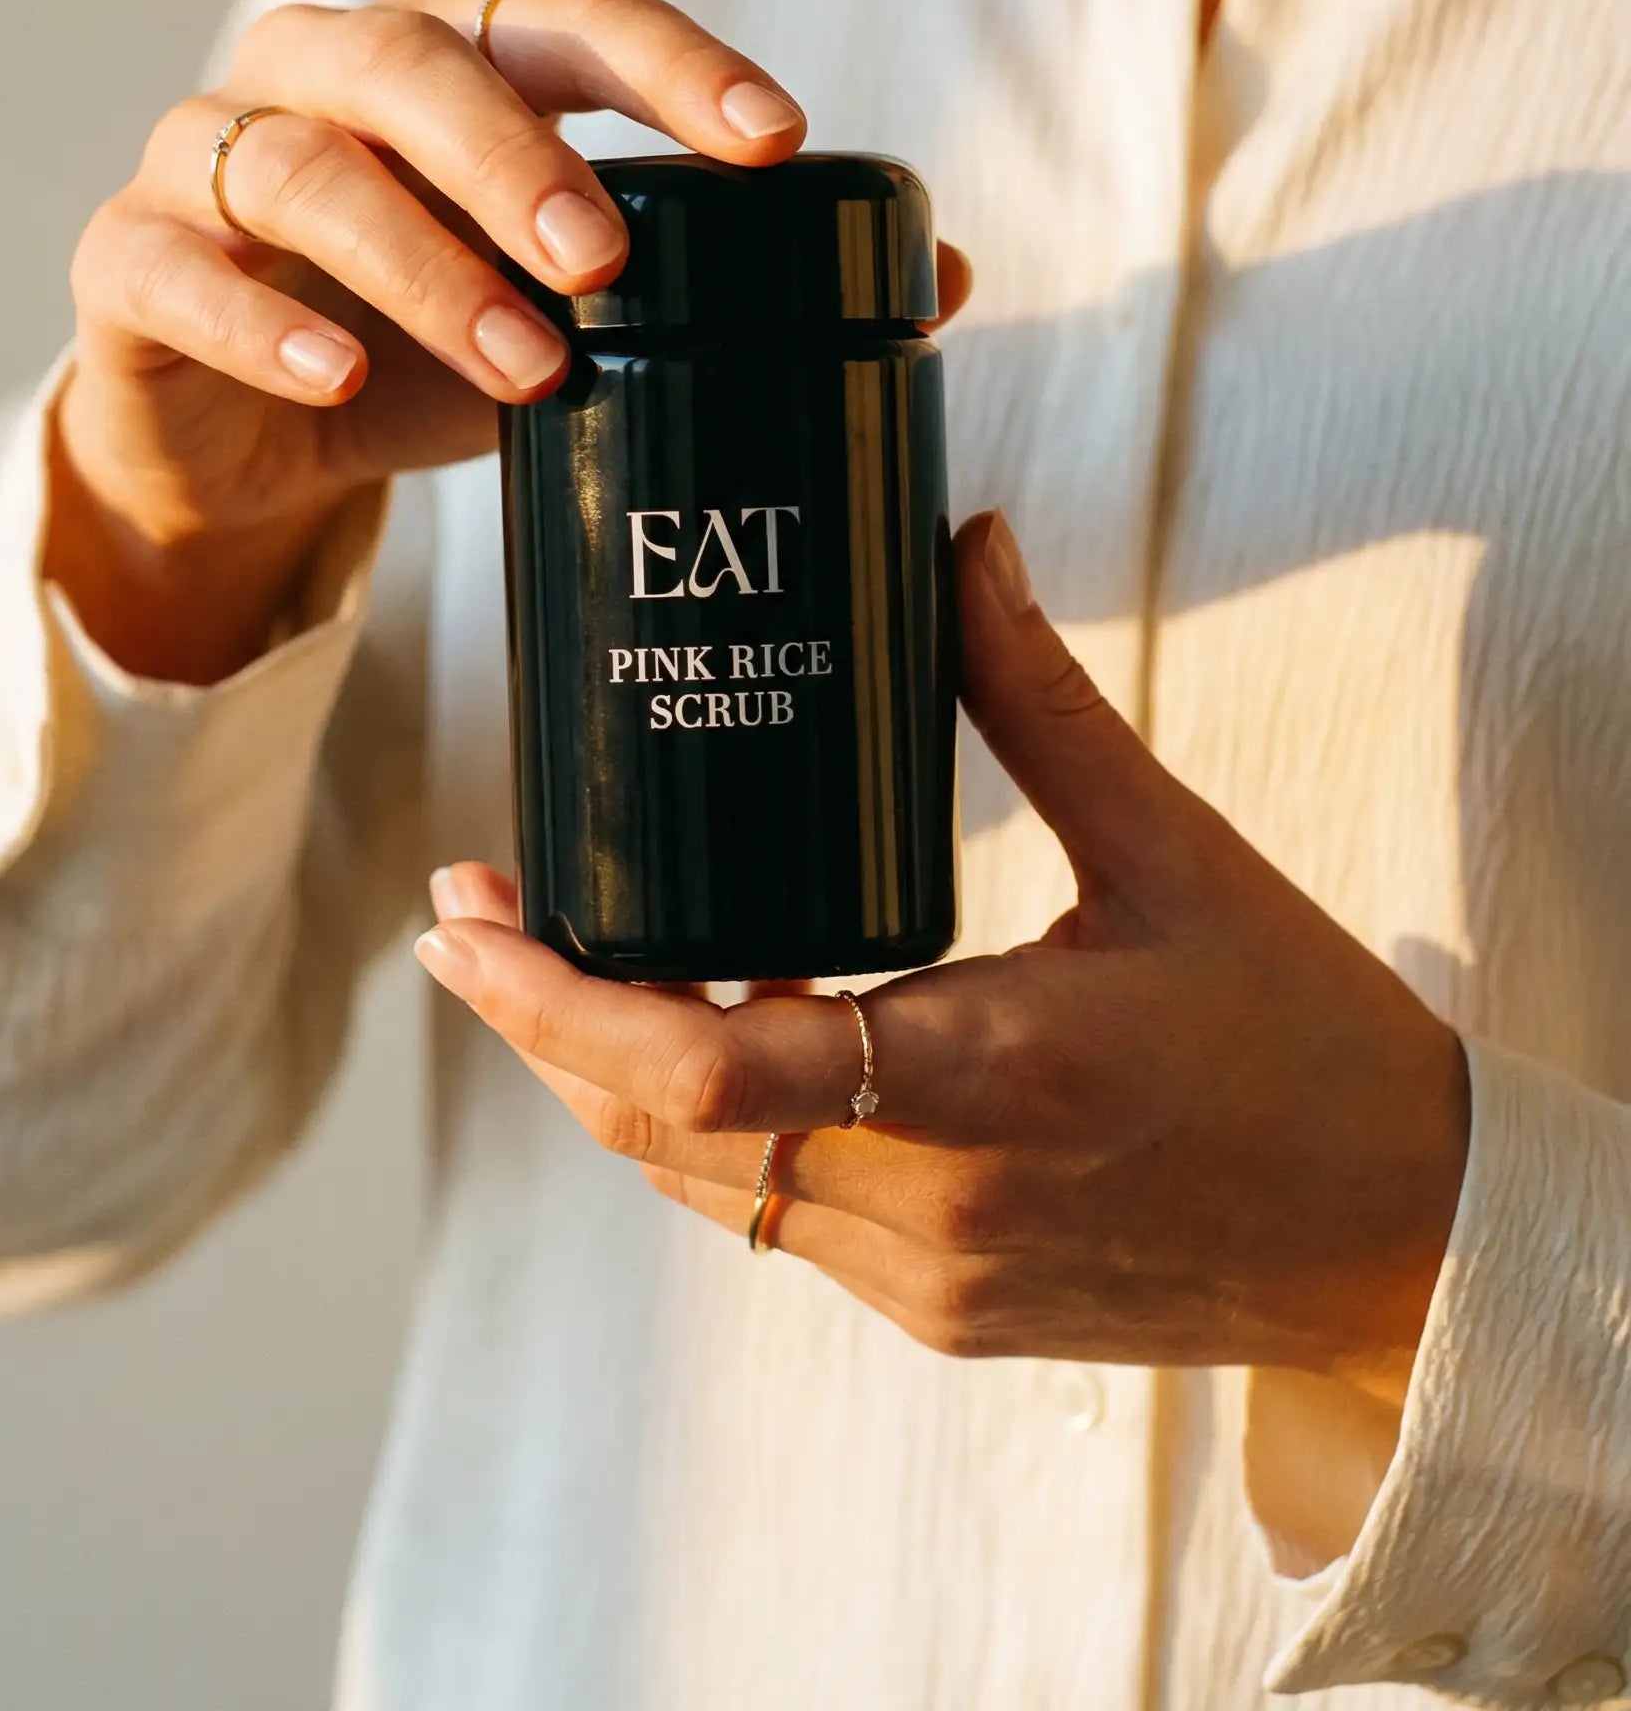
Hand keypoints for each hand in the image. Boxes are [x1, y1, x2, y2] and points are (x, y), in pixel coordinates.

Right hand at [52, 0, 811, 680]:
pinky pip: (174, 265)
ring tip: (526, 366)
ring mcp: (211, 157)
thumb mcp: (588, 328)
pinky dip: (260, 316)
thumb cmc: (428, 353)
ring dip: (423, 262)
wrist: (249, 447)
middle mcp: (327, 75)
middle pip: (420, 63)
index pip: (566, 22)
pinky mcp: (127, 260)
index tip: (775, 138)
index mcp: (452, 64)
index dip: (669, 66)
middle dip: (522, 155)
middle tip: (613, 259)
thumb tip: (943, 277)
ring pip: (303, 165)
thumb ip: (729, 290)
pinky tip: (339, 373)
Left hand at [416, 511, 1470, 1403]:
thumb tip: (961, 547)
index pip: (707, 1068)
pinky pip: (776, 1216)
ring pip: (702, 1185)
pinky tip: (727, 1018)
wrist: (1397, 1230)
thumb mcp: (1175, 848)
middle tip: (471, 909)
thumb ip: (1039, 698)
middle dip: (538, 1026)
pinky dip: (717, 1124)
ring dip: (615, 1074)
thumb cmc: (1305, 1037)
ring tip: (573, 949)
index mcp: (997, 1074)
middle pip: (658, 1134)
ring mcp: (932, 1279)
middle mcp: (939, 1203)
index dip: (553, 1004)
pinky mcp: (942, 1313)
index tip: (463, 921)